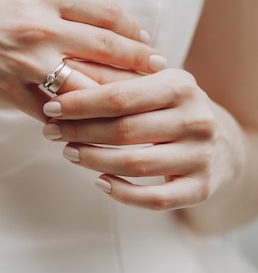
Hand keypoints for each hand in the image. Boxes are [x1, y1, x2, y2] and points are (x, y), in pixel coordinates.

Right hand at [0, 0, 162, 119]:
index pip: (107, 13)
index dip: (133, 29)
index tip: (146, 40)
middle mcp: (41, 27)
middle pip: (106, 48)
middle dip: (138, 62)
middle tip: (159, 72)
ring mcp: (24, 62)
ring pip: (84, 84)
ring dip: (112, 96)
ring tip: (131, 103)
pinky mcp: (6, 91)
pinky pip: (47, 109)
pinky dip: (67, 117)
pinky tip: (83, 123)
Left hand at [42, 64, 240, 210]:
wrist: (222, 142)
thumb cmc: (169, 109)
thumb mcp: (149, 85)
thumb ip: (110, 80)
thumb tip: (62, 73)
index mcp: (181, 86)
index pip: (120, 96)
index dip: (80, 104)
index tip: (50, 108)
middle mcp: (196, 120)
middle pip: (124, 130)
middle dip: (79, 132)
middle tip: (50, 132)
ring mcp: (201, 156)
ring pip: (135, 165)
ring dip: (93, 160)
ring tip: (68, 152)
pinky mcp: (201, 188)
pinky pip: (154, 199)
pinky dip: (122, 193)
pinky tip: (100, 182)